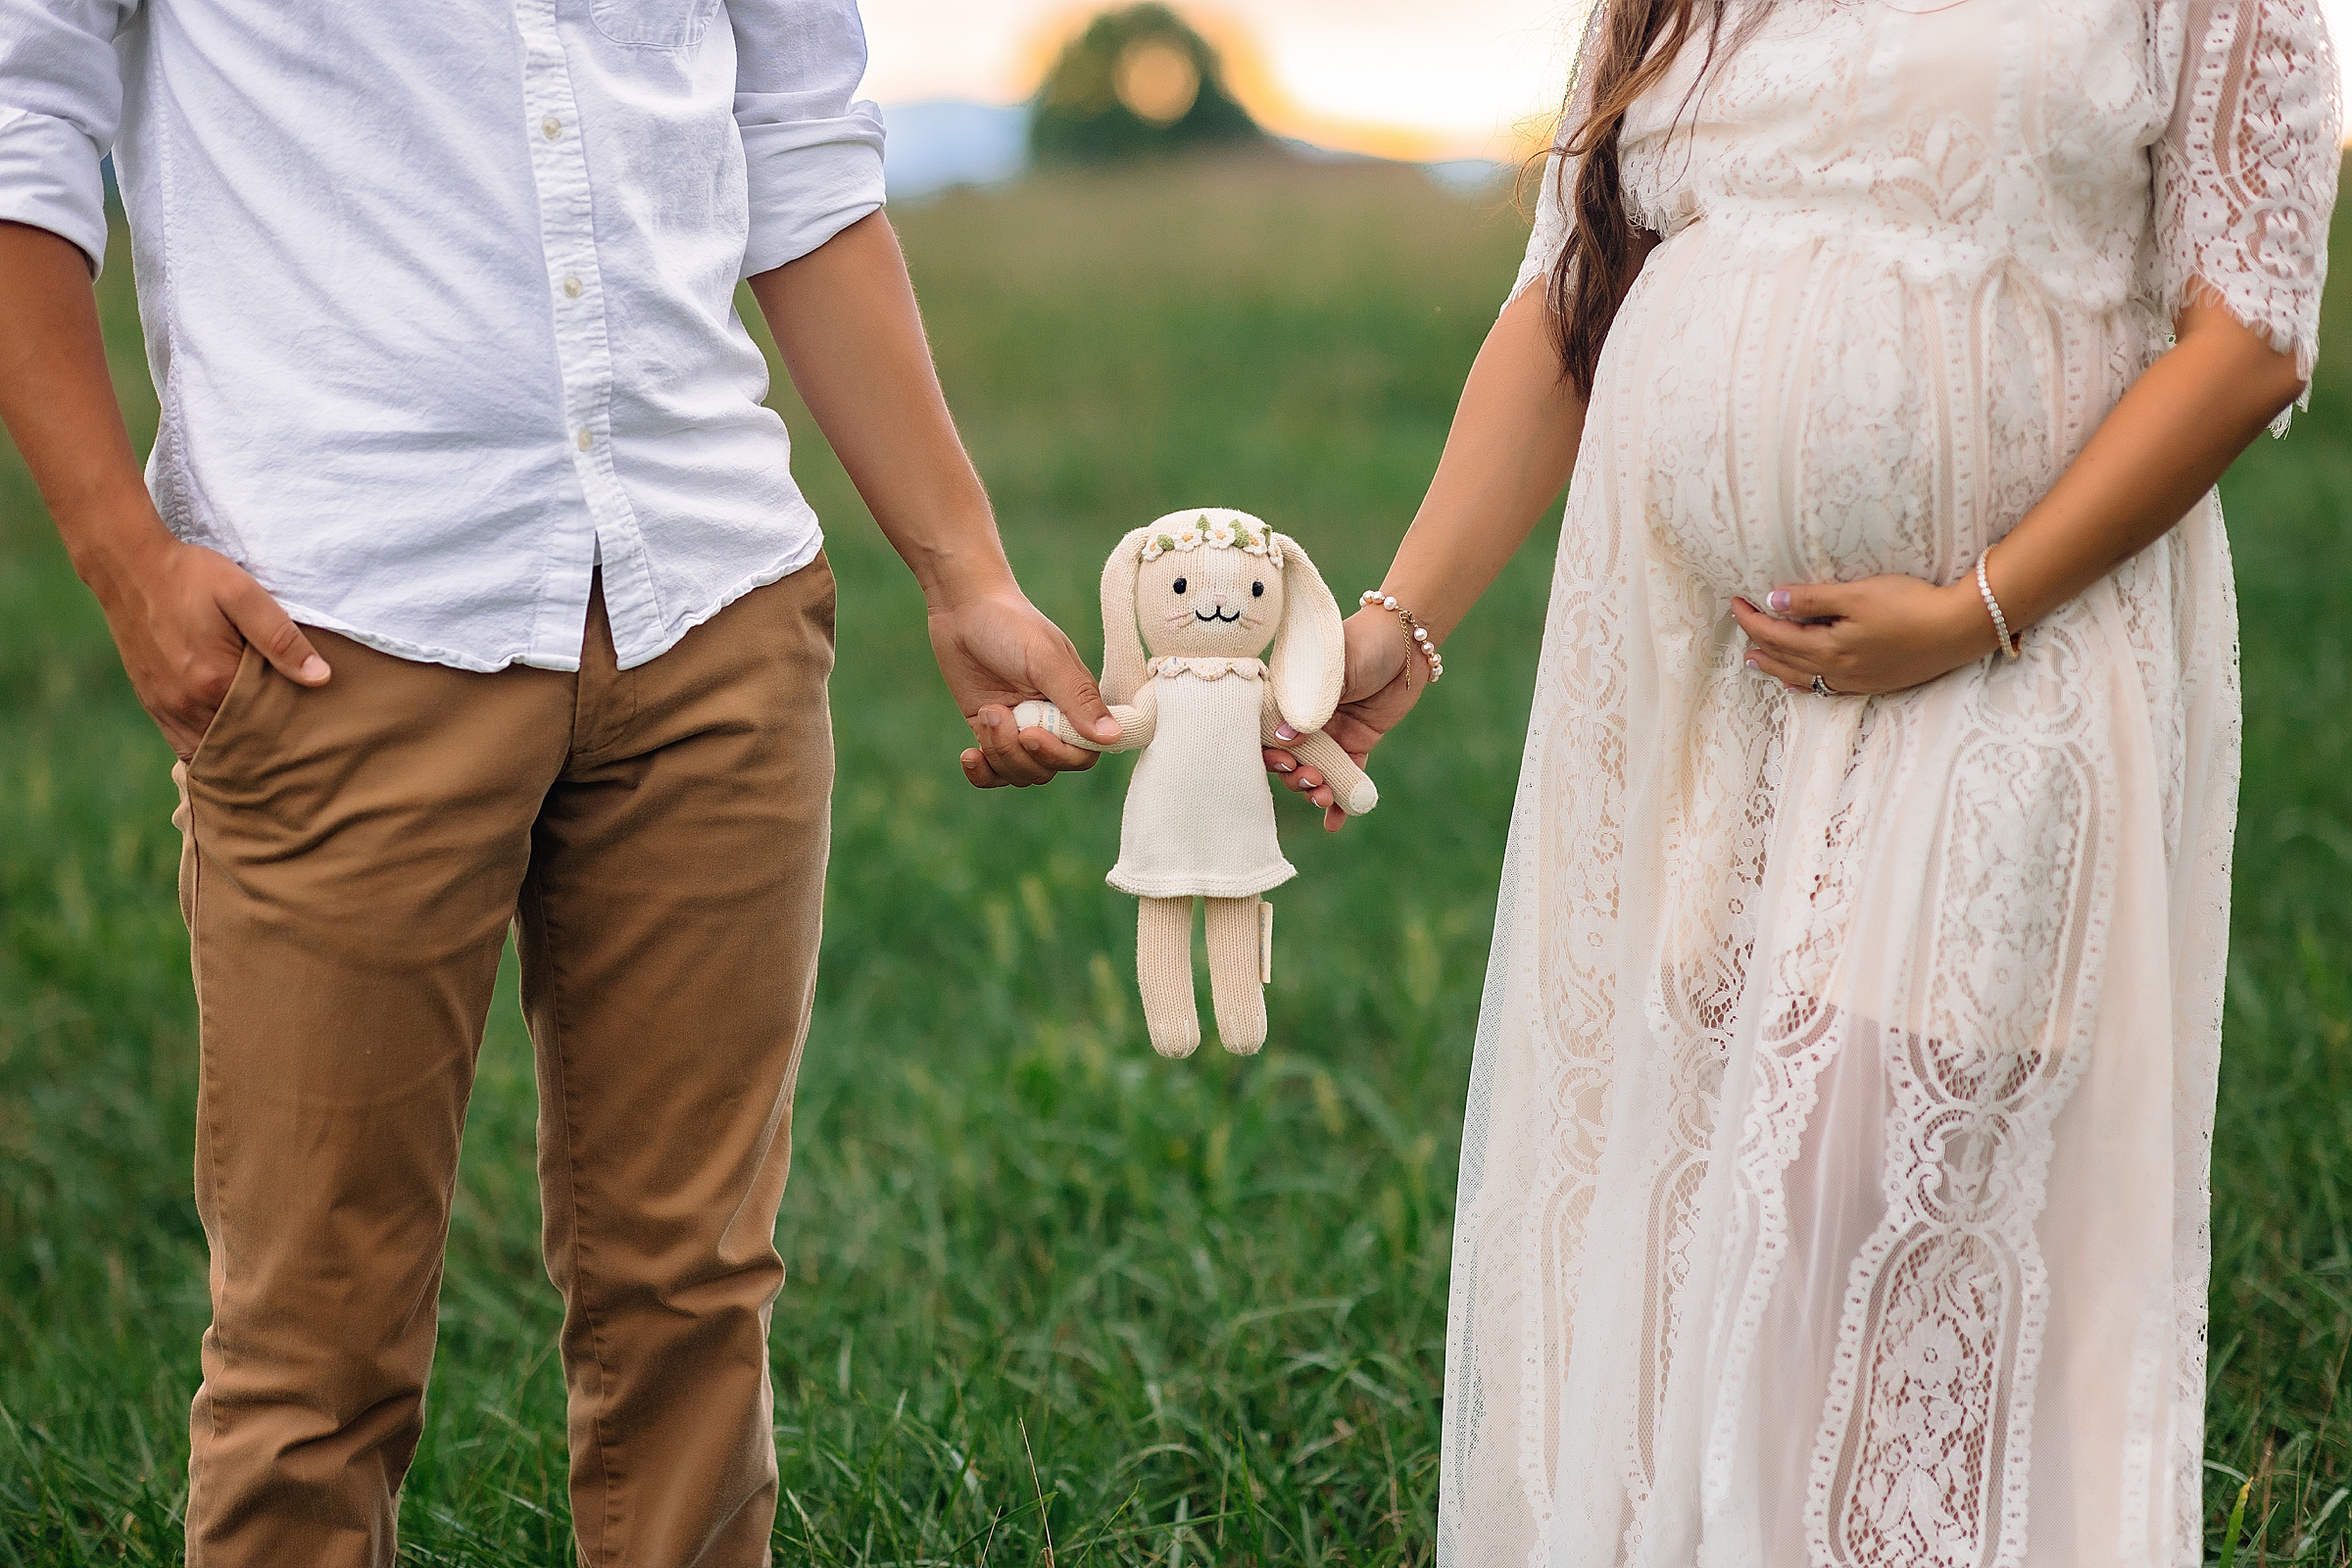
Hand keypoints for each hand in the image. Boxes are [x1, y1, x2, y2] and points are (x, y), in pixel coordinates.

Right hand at [81, 522, 331, 758]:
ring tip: (264, 745)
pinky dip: (205, 747)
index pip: (264, 728)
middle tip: (293, 745)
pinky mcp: (150, 700)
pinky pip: (180, 742)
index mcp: (214, 681)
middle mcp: (185, 703)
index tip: (310, 730)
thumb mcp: (243, 594)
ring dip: (233, 752)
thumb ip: (281, 637)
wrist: (129, 564)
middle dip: (264, 749)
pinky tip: (227, 739)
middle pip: (235, 745)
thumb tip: (321, 677)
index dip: (289, 731)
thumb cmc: (191, 575)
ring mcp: (163, 705)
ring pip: (205, 752)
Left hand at [931, 579, 1119, 787]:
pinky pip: (994, 775)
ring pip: (1020, 773)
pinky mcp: (990, 733)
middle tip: (997, 713)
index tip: (1030, 733)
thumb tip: (1112, 737)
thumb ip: (1078, 698)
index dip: (1059, 755)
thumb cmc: (1010, 624)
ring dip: (998, 752)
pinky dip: (983, 774)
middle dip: (1019, 753)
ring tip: (985, 713)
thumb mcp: (1046, 658)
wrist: (963, 607)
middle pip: (1048, 769)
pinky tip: (969, 755)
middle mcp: (1052, 721)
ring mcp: (1020, 729)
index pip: (1083, 753)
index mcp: (1076, 703)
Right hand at [1264, 606, 1425, 831]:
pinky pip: (1346, 776)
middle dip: (1293, 775)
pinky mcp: (1357, 744)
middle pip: (1287, 757)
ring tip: (1323, 796)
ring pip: (1314, 771)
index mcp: (1288, 696)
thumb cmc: (1363, 644)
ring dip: (1313, 790)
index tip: (1282, 761)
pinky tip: (1334, 823)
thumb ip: (1309, 706)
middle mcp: (1304, 718)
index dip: (1267, 751)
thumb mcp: (1332, 672)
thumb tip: (1282, 741)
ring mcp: (1330, 733)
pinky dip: (1340, 801)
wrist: (1408, 641)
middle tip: (1309, 777)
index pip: (1264, 729)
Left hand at [1732, 574, 1999, 696]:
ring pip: (1803, 676)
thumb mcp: (1857, 594)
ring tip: (1755, 661)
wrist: (1959, 629)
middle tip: (1740, 628)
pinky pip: (1826, 687)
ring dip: (1776, 667)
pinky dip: (1805, 682)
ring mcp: (1856, 680)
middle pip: (1785, 657)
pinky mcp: (1875, 682)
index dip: (1752, 619)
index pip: (1776, 634)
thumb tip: (1773, 601)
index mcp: (1829, 648)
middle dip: (1758, 642)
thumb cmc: (1910, 605)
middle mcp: (1837, 670)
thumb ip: (1812, 599)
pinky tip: (1800, 682)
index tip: (1735, 602)